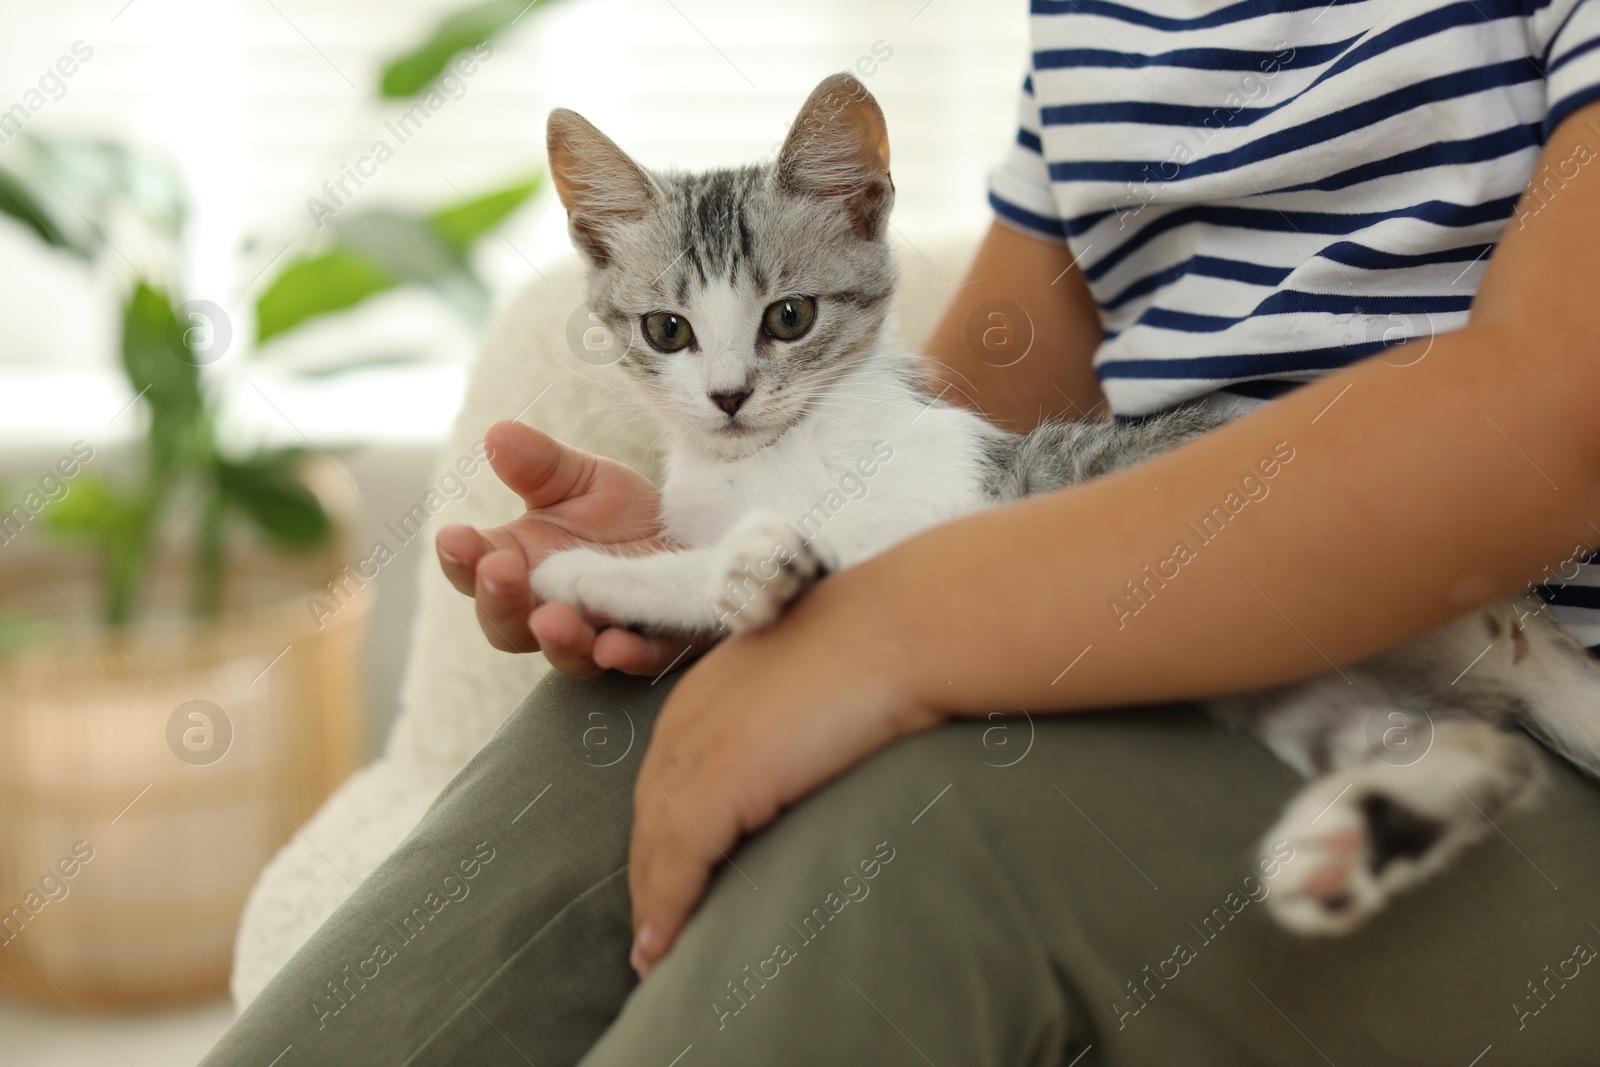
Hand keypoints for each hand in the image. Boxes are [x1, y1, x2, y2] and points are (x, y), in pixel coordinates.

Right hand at [435, 419, 694, 676]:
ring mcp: (598, 634)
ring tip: (551, 619)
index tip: (454, 536)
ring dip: (557, 640)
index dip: (460, 558)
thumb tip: (498, 434)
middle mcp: (547, 608)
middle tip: (500, 571)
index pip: (474, 570)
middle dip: (500, 600)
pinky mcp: (654, 646)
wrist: (688, 535)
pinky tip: (614, 647)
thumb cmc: (619, 513)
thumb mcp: (581, 478)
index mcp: (518, 564)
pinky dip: (626, 656)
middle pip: (506, 624)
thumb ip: (540, 464)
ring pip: (567, 654)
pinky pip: (639, 660)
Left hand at [625, 573, 940, 976]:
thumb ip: (789, 724)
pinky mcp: (720, 780)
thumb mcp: (814, 686)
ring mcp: (698, 749)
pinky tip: (662, 951)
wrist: (901, 629)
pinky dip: (666, 910)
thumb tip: (807, 759)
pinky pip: (677, 861)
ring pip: (653, 846)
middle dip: (646, 880)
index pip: (662, 783)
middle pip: (646, 818)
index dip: (659, 840)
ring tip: (655, 961)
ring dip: (651, 908)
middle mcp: (685, 721)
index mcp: (703, 695)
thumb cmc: (881, 651)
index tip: (665, 884)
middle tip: (651, 941)